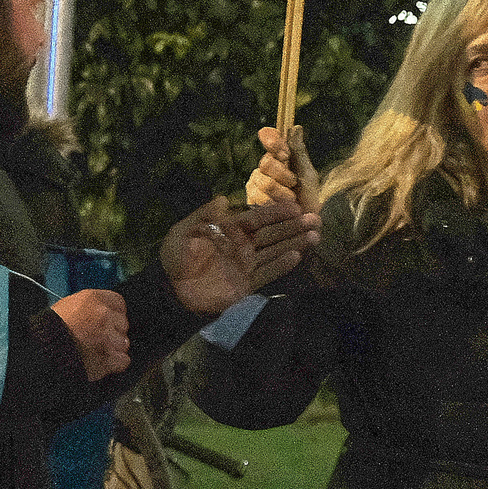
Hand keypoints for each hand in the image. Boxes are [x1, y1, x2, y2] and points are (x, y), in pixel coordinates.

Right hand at [51, 287, 129, 381]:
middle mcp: (103, 316)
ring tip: (96, 351)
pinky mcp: (107, 358)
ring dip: (114, 349)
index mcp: (93, 299)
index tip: (109, 321)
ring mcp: (107, 337)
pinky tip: (102, 362)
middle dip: (114, 332)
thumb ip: (89, 307)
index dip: (114, 314)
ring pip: (123, 343)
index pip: (119, 303)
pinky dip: (115, 364)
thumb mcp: (67, 306)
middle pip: (123, 324)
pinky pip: (123, 361)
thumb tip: (102, 312)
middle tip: (97, 338)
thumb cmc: (49, 330)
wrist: (41, 351)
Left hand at [160, 195, 319, 315]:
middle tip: (315, 219)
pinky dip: (281, 265)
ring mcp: (246, 265)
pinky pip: (267, 273)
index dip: (275, 212)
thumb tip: (223, 198)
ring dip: (294, 244)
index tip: (295, 206)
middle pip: (271, 234)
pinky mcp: (246, 284)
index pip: (256, 219)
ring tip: (314, 236)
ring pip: (274, 252)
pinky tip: (296, 256)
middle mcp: (242, 246)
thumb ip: (203, 216)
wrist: (172, 290)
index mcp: (228, 231)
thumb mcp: (183, 232)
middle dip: (293, 227)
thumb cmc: (176, 258)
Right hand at [246, 126, 322, 211]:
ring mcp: (255, 183)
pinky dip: (274, 204)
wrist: (305, 224)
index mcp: (278, 156)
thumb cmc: (309, 198)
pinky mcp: (250, 199)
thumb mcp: (307, 174)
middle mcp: (264, 166)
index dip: (273, 142)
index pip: (268, 137)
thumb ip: (298, 152)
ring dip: (282, 193)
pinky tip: (280, 209)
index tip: (285, 153)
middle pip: (266, 162)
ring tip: (291, 200)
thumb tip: (296, 127)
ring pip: (264, 181)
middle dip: (284, 174)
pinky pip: (258, 197)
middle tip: (293, 184)